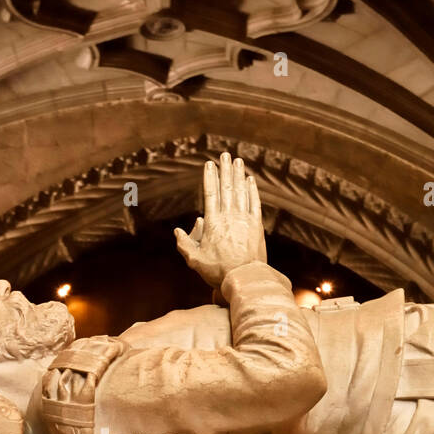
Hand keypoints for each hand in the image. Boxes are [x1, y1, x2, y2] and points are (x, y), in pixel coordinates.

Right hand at [174, 152, 267, 287]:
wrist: (245, 279)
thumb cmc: (218, 272)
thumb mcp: (195, 261)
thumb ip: (184, 244)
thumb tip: (177, 231)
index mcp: (213, 223)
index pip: (210, 193)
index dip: (210, 177)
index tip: (209, 164)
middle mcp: (229, 217)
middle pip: (227, 188)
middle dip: (225, 169)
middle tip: (225, 154)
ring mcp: (245, 220)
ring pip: (241, 192)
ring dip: (239, 175)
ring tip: (238, 161)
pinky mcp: (257, 226)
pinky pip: (254, 203)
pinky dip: (252, 190)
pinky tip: (251, 180)